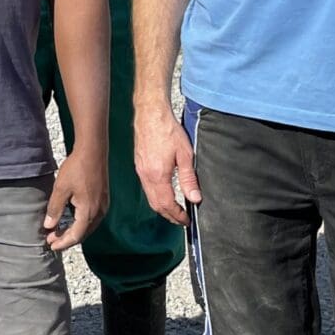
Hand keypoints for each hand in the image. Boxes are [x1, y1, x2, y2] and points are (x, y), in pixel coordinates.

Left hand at [45, 146, 107, 251]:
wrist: (93, 152)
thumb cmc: (76, 168)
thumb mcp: (61, 188)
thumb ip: (55, 209)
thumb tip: (49, 226)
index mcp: (89, 212)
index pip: (76, 236)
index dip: (63, 243)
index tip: (51, 246)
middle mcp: (99, 212)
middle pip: (83, 233)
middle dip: (66, 238)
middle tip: (51, 239)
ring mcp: (103, 206)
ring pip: (87, 226)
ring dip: (73, 230)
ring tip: (57, 230)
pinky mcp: (103, 200)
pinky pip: (91, 217)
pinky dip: (79, 221)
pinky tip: (69, 218)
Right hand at [134, 102, 199, 225]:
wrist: (150, 113)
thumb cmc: (167, 130)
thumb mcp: (185, 154)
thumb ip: (189, 179)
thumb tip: (194, 198)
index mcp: (158, 175)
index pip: (166, 204)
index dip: (177, 215)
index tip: (186, 220)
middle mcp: (146, 175)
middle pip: (155, 205)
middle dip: (169, 215)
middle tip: (181, 219)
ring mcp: (140, 170)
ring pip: (149, 197)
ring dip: (162, 207)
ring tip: (175, 209)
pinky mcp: (139, 164)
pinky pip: (146, 187)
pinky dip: (156, 196)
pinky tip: (164, 193)